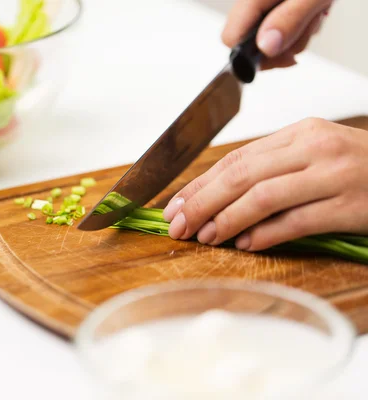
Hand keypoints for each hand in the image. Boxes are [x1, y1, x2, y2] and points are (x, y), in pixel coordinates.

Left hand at [163, 118, 367, 251]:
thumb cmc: (357, 169)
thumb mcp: (314, 156)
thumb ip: (272, 171)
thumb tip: (219, 202)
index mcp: (300, 133)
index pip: (237, 158)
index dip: (200, 183)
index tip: (174, 205)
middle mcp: (314, 148)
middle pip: (242, 175)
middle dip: (202, 202)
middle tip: (177, 224)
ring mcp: (334, 176)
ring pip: (264, 196)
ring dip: (227, 219)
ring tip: (204, 236)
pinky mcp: (351, 206)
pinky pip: (298, 221)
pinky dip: (266, 234)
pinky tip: (245, 245)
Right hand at [222, 0, 332, 69]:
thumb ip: (289, 19)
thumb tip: (266, 47)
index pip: (232, 37)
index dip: (252, 53)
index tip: (280, 54)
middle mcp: (253, 1)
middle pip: (251, 43)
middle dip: (281, 46)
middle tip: (306, 29)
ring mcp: (264, 5)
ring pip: (269, 40)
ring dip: (296, 37)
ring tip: (314, 15)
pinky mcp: (277, 7)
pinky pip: (281, 30)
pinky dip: (299, 29)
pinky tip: (310, 13)